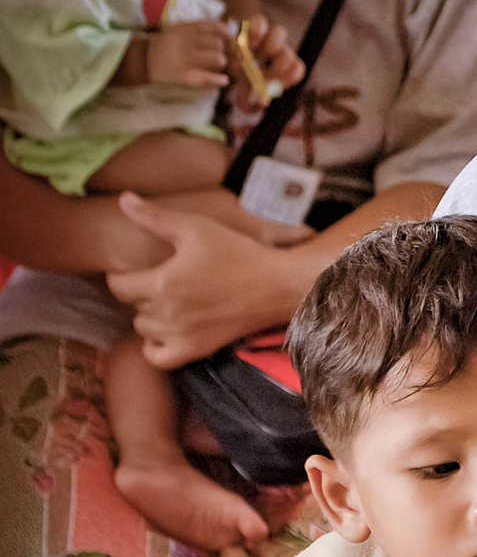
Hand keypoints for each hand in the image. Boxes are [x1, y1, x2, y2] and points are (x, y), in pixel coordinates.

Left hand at [104, 192, 306, 366]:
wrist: (278, 285)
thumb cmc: (239, 252)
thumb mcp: (196, 227)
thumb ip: (155, 217)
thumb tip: (122, 199)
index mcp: (162, 283)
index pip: (118, 285)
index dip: (121, 275)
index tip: (134, 268)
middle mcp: (167, 314)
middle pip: (132, 307)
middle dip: (139, 293)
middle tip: (157, 280)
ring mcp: (182, 335)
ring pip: (143, 329)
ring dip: (148, 316)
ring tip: (165, 302)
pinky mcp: (197, 349)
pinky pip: (158, 358)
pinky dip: (155, 347)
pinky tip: (166, 332)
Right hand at [145, 20, 230, 88]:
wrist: (142, 60)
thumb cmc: (166, 44)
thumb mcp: (179, 29)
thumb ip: (200, 28)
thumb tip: (229, 31)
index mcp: (185, 28)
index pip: (216, 27)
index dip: (229, 36)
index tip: (231, 42)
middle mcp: (184, 41)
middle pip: (219, 44)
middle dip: (224, 51)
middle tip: (220, 56)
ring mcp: (183, 59)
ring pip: (218, 59)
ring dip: (222, 64)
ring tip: (216, 67)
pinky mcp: (183, 77)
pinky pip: (208, 78)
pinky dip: (219, 80)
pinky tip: (222, 80)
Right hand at [231, 16, 305, 111]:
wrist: (233, 45)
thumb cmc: (245, 69)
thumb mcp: (246, 86)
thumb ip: (248, 100)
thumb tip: (249, 110)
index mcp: (283, 66)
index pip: (297, 70)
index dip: (290, 77)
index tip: (277, 84)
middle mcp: (279, 50)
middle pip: (287, 55)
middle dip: (274, 67)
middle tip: (259, 73)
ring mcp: (268, 35)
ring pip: (279, 33)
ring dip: (268, 46)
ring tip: (253, 55)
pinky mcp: (255, 23)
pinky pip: (261, 21)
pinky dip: (257, 29)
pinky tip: (250, 41)